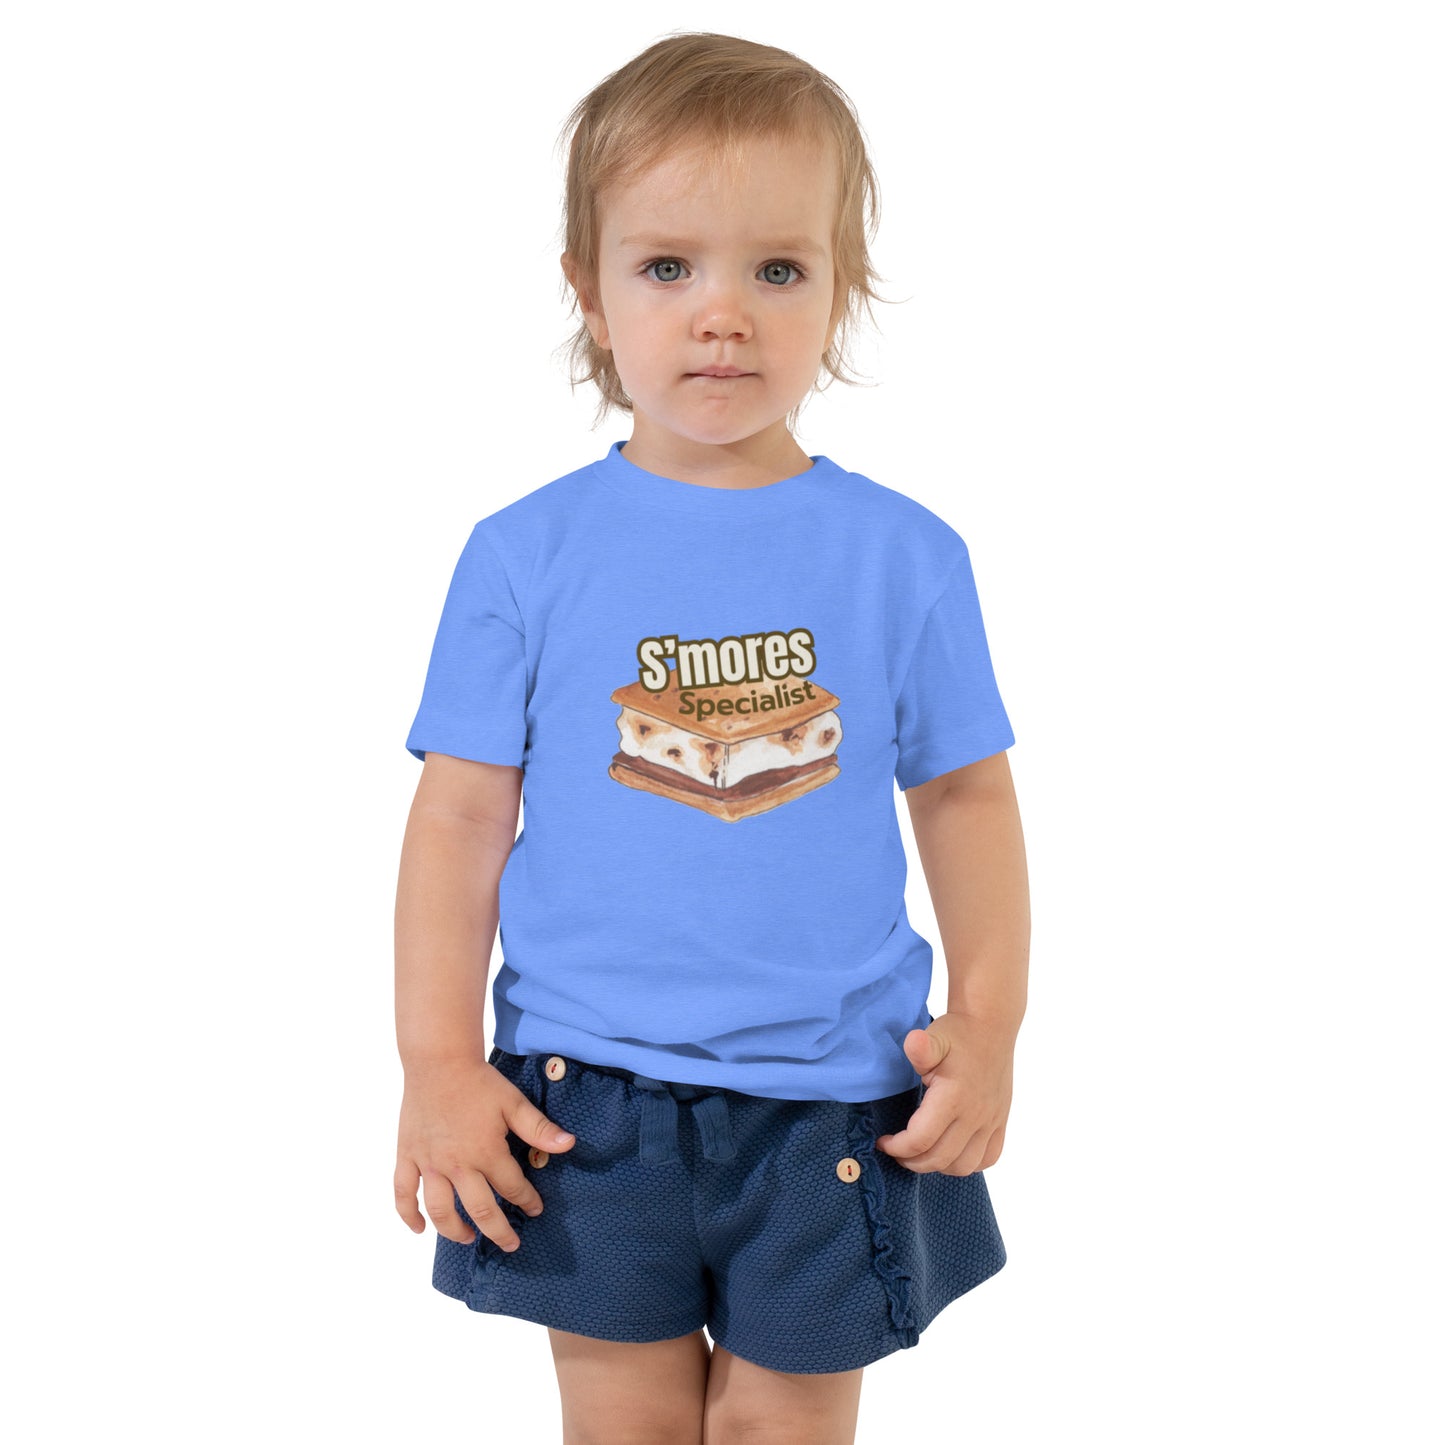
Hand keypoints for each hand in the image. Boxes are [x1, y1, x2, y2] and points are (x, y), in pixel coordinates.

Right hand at [395, 1057, 575, 1251]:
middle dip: (498, 1231)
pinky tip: (419, 1228)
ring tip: (468, 1238)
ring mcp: (429, 1164)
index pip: (512, 1188)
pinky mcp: (407, 1156)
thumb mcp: (513, 1103)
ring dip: (455, 1231)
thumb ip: (539, 1129)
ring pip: (440, 1210)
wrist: (438, 1061)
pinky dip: (408, 1214)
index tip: (535, 1209)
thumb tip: (569, 1145)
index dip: (527, 1201)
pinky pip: (403, 1193)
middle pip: (479, 1210)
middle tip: (510, 1244)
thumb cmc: (478, 1081)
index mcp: (486, 1152)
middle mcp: (457, 1165)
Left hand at [874, 1012, 1013, 1175]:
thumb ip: (920, 1047)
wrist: (990, 1026)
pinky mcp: (1000, 1121)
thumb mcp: (935, 1036)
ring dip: (938, 1166)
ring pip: (964, 1166)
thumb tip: (914, 1043)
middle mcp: (975, 1114)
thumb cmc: (958, 1033)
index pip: (921, 1140)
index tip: (883, 1141)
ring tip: (921, 1154)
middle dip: (911, 1161)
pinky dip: (967, 1163)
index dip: (897, 1147)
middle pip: (939, 1158)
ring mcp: (991, 1121)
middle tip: (897, 1151)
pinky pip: (988, 1158)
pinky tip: (951, 1152)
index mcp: (954, 1097)